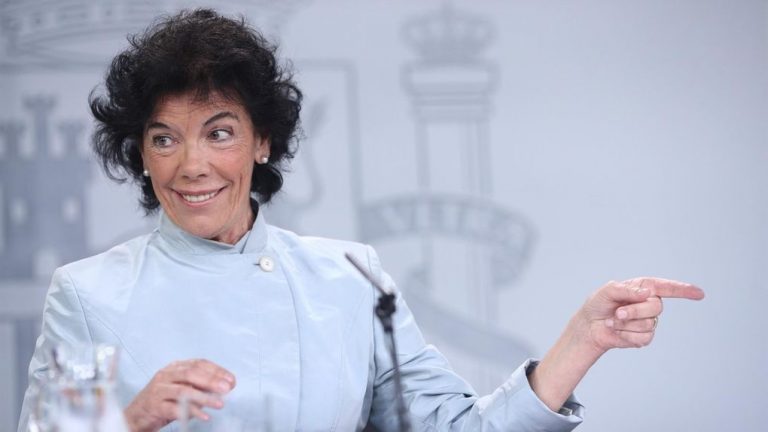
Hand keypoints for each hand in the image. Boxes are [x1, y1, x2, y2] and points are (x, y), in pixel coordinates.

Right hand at [123, 359, 235, 431]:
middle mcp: (166, 375)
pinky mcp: (154, 406)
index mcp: (175, 367)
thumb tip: (224, 388)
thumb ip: (200, 387)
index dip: (217, 371)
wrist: (136, 415)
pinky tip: (203, 416)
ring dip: (204, 397)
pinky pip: (174, 408)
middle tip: (227, 389)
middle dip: (212, 380)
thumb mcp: (183, 390)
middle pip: (191, 373)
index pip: (199, 363)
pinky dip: (190, 412)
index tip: (231, 380)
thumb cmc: (163, 401)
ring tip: (219, 404)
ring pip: (183, 390)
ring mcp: (158, 390)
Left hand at [576, 277, 704, 353]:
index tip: (699, 293)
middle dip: (634, 311)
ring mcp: (648, 320)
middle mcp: (649, 303)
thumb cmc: (598, 305)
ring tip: (613, 321)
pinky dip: (626, 335)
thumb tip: (647, 293)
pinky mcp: (644, 337)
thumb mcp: (608, 291)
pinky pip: (644, 337)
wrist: (589, 326)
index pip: (667, 287)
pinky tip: (617, 331)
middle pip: (656, 307)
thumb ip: (626, 289)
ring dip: (626, 324)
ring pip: (649, 323)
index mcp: (643, 288)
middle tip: (618, 313)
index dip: (683, 290)